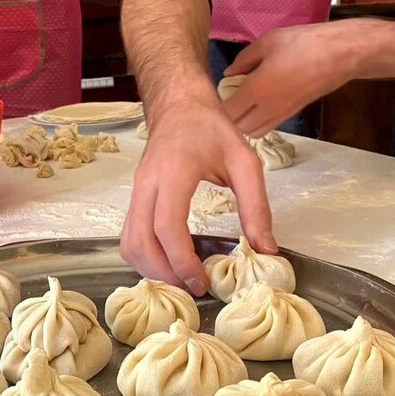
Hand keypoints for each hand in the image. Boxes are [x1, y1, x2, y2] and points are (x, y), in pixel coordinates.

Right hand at [120, 99, 277, 295]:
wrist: (179, 106)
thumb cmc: (211, 129)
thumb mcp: (246, 162)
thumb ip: (256, 206)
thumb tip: (266, 250)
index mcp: (174, 172)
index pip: (166, 225)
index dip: (181, 260)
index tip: (201, 281)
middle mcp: (147, 183)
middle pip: (139, 241)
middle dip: (163, 273)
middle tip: (191, 289)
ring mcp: (135, 191)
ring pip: (128, 242)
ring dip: (149, 269)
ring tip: (180, 280)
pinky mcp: (133, 199)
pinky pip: (128, 236)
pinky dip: (144, 258)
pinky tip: (168, 264)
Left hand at [222, 21, 360, 136]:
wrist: (339, 55)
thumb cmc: (303, 44)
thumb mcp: (268, 42)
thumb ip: (244, 60)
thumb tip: (228, 73)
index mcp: (257, 89)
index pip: (227, 111)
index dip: (217, 106)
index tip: (216, 92)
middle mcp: (267, 108)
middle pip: (237, 127)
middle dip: (228, 117)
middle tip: (226, 100)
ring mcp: (280, 114)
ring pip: (251, 132)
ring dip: (242, 123)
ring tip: (240, 104)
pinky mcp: (291, 115)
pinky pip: (266, 128)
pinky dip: (256, 123)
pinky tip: (256, 106)